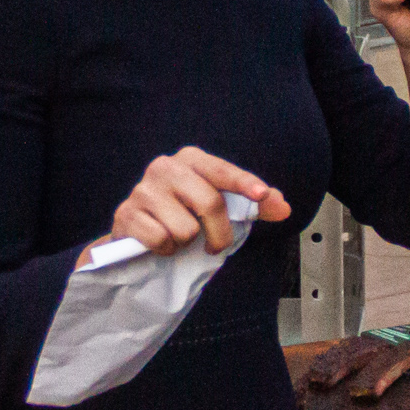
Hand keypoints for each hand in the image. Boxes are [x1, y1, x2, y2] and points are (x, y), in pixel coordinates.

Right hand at [96, 146, 290, 262]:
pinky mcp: (126, 214)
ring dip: (186, 243)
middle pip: (209, 203)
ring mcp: (142, 189)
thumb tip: (283, 206)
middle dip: (220, 234)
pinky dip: (166, 250)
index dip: (244, 183)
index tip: (262, 195)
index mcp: (191, 159)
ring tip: (177, 236)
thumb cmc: (185, 214)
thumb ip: (255, 206)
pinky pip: (161, 240)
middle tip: (216, 246)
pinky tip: (160, 242)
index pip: (222, 171)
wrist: (138, 231)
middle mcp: (165, 166)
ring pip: (185, 229)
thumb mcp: (221, 207)